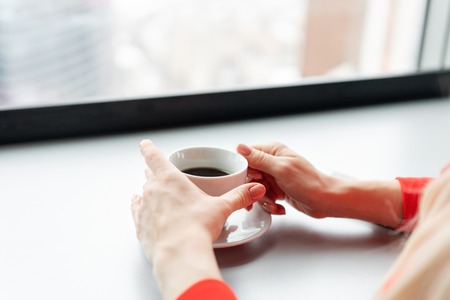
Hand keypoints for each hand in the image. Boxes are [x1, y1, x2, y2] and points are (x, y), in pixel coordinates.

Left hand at [131, 140, 264, 298]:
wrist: (179, 254)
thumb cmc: (198, 227)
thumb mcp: (221, 208)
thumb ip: (239, 196)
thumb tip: (256, 188)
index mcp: (170, 179)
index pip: (153, 156)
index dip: (148, 148)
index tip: (145, 143)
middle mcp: (153, 190)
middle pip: (150, 174)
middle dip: (154, 171)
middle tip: (159, 171)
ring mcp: (143, 208)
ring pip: (143, 192)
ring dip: (149, 190)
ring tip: (155, 191)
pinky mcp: (140, 226)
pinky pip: (136, 210)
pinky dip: (138, 206)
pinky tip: (139, 205)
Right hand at [237, 142, 331, 217]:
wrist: (325, 201)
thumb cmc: (309, 183)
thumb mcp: (281, 169)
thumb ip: (259, 159)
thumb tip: (240, 147)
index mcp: (272, 150)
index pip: (246, 155)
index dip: (246, 169)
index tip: (256, 178)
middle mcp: (272, 161)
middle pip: (248, 174)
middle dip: (254, 188)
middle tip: (264, 192)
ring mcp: (274, 176)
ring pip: (254, 188)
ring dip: (262, 198)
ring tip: (274, 202)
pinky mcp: (276, 189)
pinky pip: (263, 196)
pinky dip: (269, 203)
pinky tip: (278, 206)